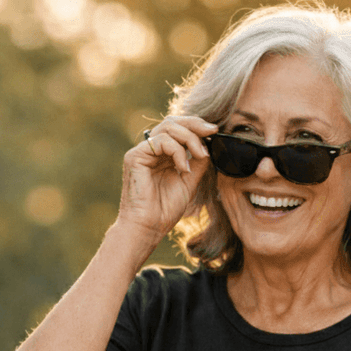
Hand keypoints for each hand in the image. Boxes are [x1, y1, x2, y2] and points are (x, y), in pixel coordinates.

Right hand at [117, 116, 217, 243]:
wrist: (149, 228)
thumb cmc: (165, 210)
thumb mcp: (189, 181)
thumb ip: (197, 162)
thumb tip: (209, 145)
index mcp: (162, 155)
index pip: (178, 129)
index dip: (196, 126)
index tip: (215, 131)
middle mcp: (151, 150)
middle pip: (173, 122)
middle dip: (195, 124)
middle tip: (212, 131)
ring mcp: (142, 152)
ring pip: (168, 127)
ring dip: (190, 138)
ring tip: (201, 155)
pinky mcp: (135, 156)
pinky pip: (161, 141)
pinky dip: (178, 151)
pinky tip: (184, 167)